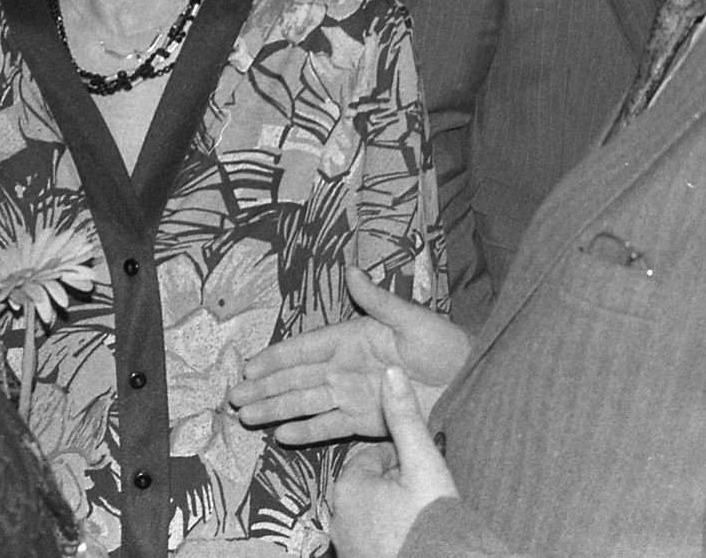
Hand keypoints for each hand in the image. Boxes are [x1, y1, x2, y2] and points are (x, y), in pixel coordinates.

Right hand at [230, 267, 469, 444]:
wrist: (472, 384)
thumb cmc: (445, 345)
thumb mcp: (412, 319)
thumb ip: (377, 300)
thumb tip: (350, 269)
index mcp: (353, 338)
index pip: (306, 348)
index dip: (276, 357)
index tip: (249, 365)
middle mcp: (346, 367)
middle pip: (297, 378)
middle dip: (265, 387)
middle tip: (233, 396)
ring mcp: (354, 396)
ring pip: (306, 403)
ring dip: (276, 409)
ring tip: (246, 417)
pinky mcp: (366, 422)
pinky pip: (330, 425)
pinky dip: (307, 430)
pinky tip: (282, 435)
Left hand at [330, 367, 458, 557]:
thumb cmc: (432, 520)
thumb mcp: (423, 463)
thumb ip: (405, 418)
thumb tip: (392, 370)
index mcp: (348, 486)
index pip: (372, 458)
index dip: (401, 461)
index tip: (422, 472)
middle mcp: (337, 516)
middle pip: (369, 486)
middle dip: (395, 485)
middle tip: (424, 495)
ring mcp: (346, 545)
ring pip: (370, 512)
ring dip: (391, 510)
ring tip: (421, 517)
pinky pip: (371, 538)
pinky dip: (388, 534)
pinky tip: (413, 536)